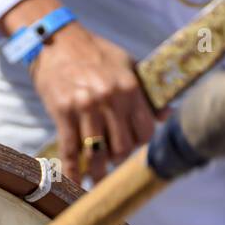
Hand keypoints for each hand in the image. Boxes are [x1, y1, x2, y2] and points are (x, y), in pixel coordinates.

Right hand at [1, 0, 158, 184]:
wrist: (56, 41)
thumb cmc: (95, 54)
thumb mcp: (127, 66)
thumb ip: (146, 93)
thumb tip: (167, 115)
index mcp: (129, 88)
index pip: (145, 132)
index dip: (140, 144)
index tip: (132, 146)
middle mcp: (110, 99)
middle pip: (122, 147)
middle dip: (119, 158)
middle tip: (113, 159)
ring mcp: (85, 107)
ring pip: (97, 153)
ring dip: (98, 172)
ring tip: (98, 181)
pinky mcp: (63, 112)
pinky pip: (70, 150)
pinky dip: (73, 172)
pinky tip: (75, 184)